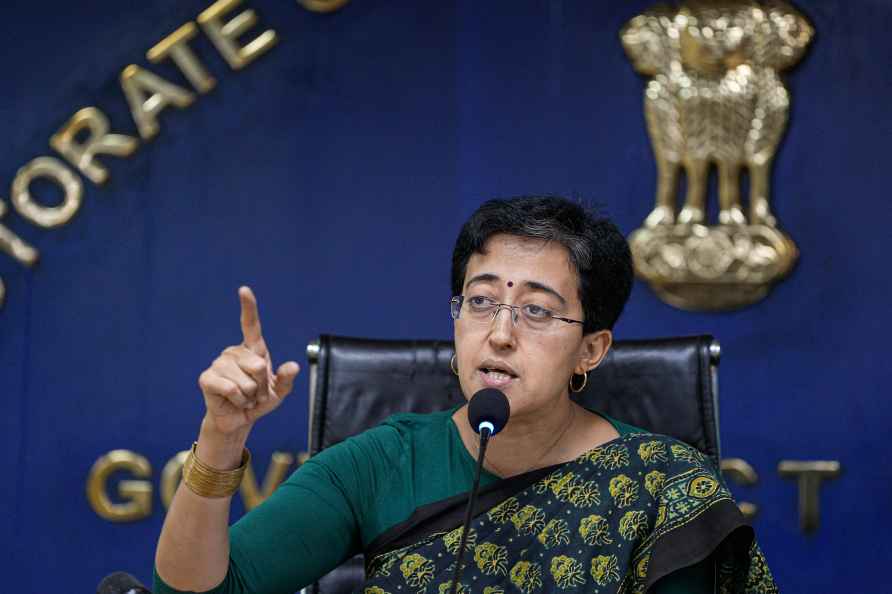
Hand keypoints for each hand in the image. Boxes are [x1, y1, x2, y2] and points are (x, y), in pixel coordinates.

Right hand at [198, 286, 299, 436]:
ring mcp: (219, 363)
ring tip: (243, 398)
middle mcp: (234, 352)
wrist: (239, 420)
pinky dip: (238, 400)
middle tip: (254, 393)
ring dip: (249, 396)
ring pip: (245, 381)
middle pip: (258, 365)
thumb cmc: (258, 402)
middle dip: (261, 386)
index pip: (251, 325)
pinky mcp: (207, 378)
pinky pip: (231, 389)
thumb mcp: (279, 393)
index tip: (244, 290)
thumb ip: (286, 380)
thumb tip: (293, 366)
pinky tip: (233, 401)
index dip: (248, 307)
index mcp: (253, 350)